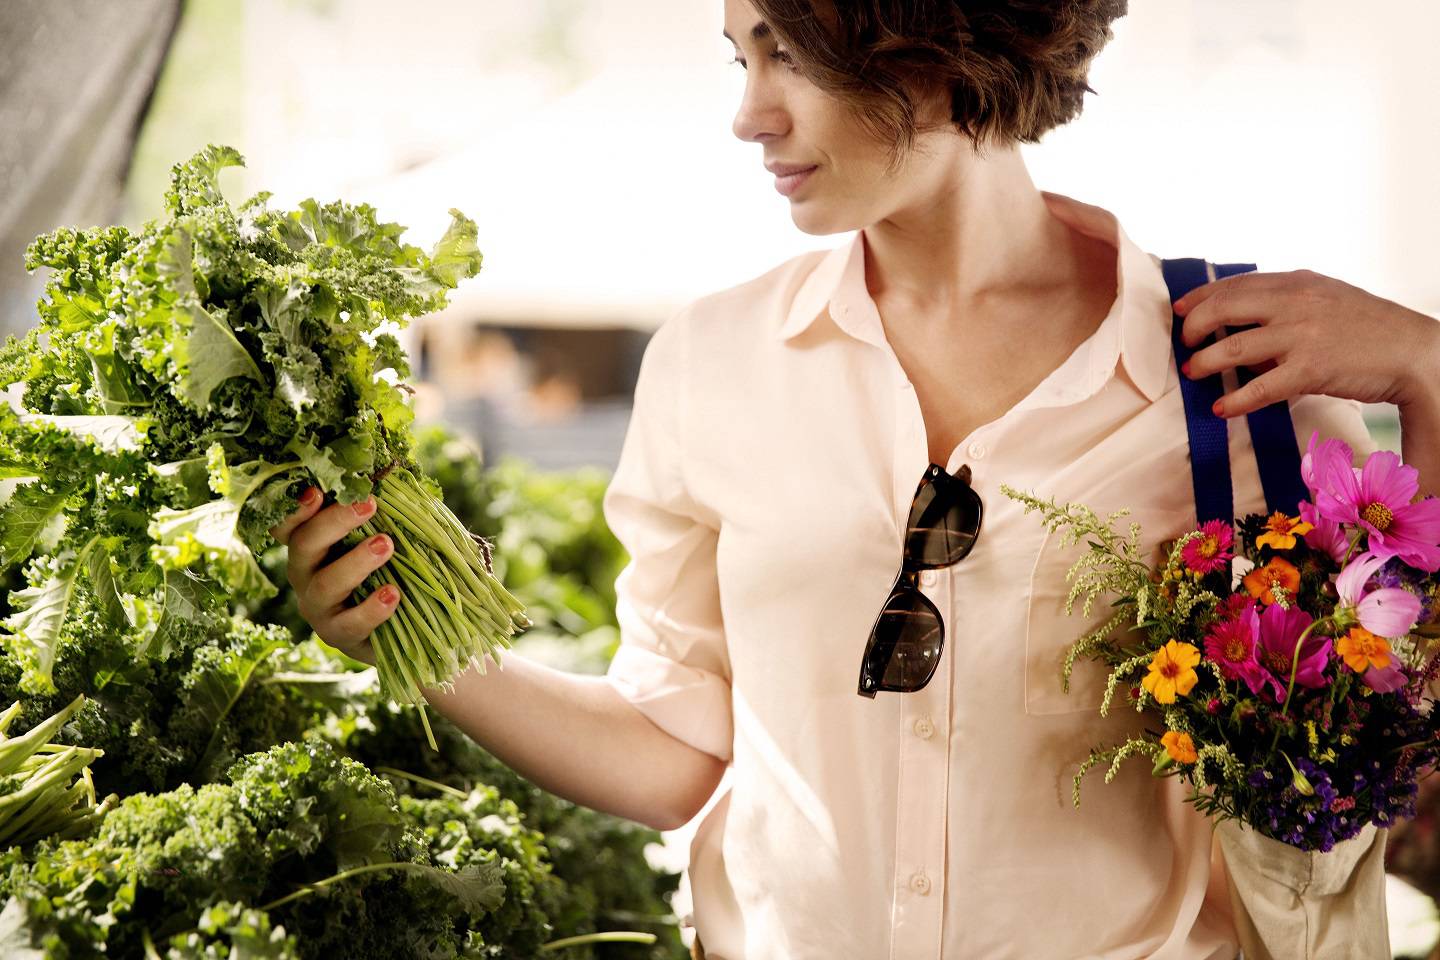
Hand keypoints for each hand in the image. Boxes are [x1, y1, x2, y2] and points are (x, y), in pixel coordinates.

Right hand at [267, 486, 400, 665]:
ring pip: (326, 584)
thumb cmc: (387, 571)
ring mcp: (318, 608)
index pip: (288, 525)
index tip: (317, 492)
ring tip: (386, 545)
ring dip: (356, 562)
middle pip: (304, 545)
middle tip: (369, 505)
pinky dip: (372, 608)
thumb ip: (379, 517)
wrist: (399, 631)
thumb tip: (401, 478)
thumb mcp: (380, 540)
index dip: (295, 509)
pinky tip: (393, 594)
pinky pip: (350, 623)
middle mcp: (305, 575)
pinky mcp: (338, 636)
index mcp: (311, 547)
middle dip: (334, 522)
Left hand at [1173, 269, 1439, 417]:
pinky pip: (1259, 387)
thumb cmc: (1368, 329)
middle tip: (1185, 343)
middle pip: (1224, 308)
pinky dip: (1234, 399)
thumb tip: (1241, 322)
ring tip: (1192, 372)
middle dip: (1195, 326)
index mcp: (1298, 282)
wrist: (1413, 352)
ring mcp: (1302, 335)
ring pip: (1233, 347)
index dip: (1201, 296)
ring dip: (1204, 362)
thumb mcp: (1325, 299)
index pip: (1236, 284)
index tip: (1180, 308)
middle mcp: (1296, 302)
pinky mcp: (1311, 369)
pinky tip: (1220, 407)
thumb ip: (1286, 302)